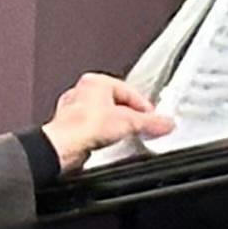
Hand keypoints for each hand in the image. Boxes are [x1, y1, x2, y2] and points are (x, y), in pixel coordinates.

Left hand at [44, 72, 169, 169]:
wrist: (61, 147)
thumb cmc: (84, 126)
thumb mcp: (129, 122)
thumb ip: (151, 122)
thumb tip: (166, 123)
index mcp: (96, 81)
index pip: (129, 92)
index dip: (144, 107)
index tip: (154, 119)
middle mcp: (82, 91)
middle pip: (117, 103)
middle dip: (130, 116)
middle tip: (140, 127)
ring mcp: (74, 110)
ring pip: (104, 116)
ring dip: (115, 127)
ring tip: (122, 136)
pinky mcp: (69, 128)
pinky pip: (92, 129)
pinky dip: (101, 136)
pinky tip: (106, 143)